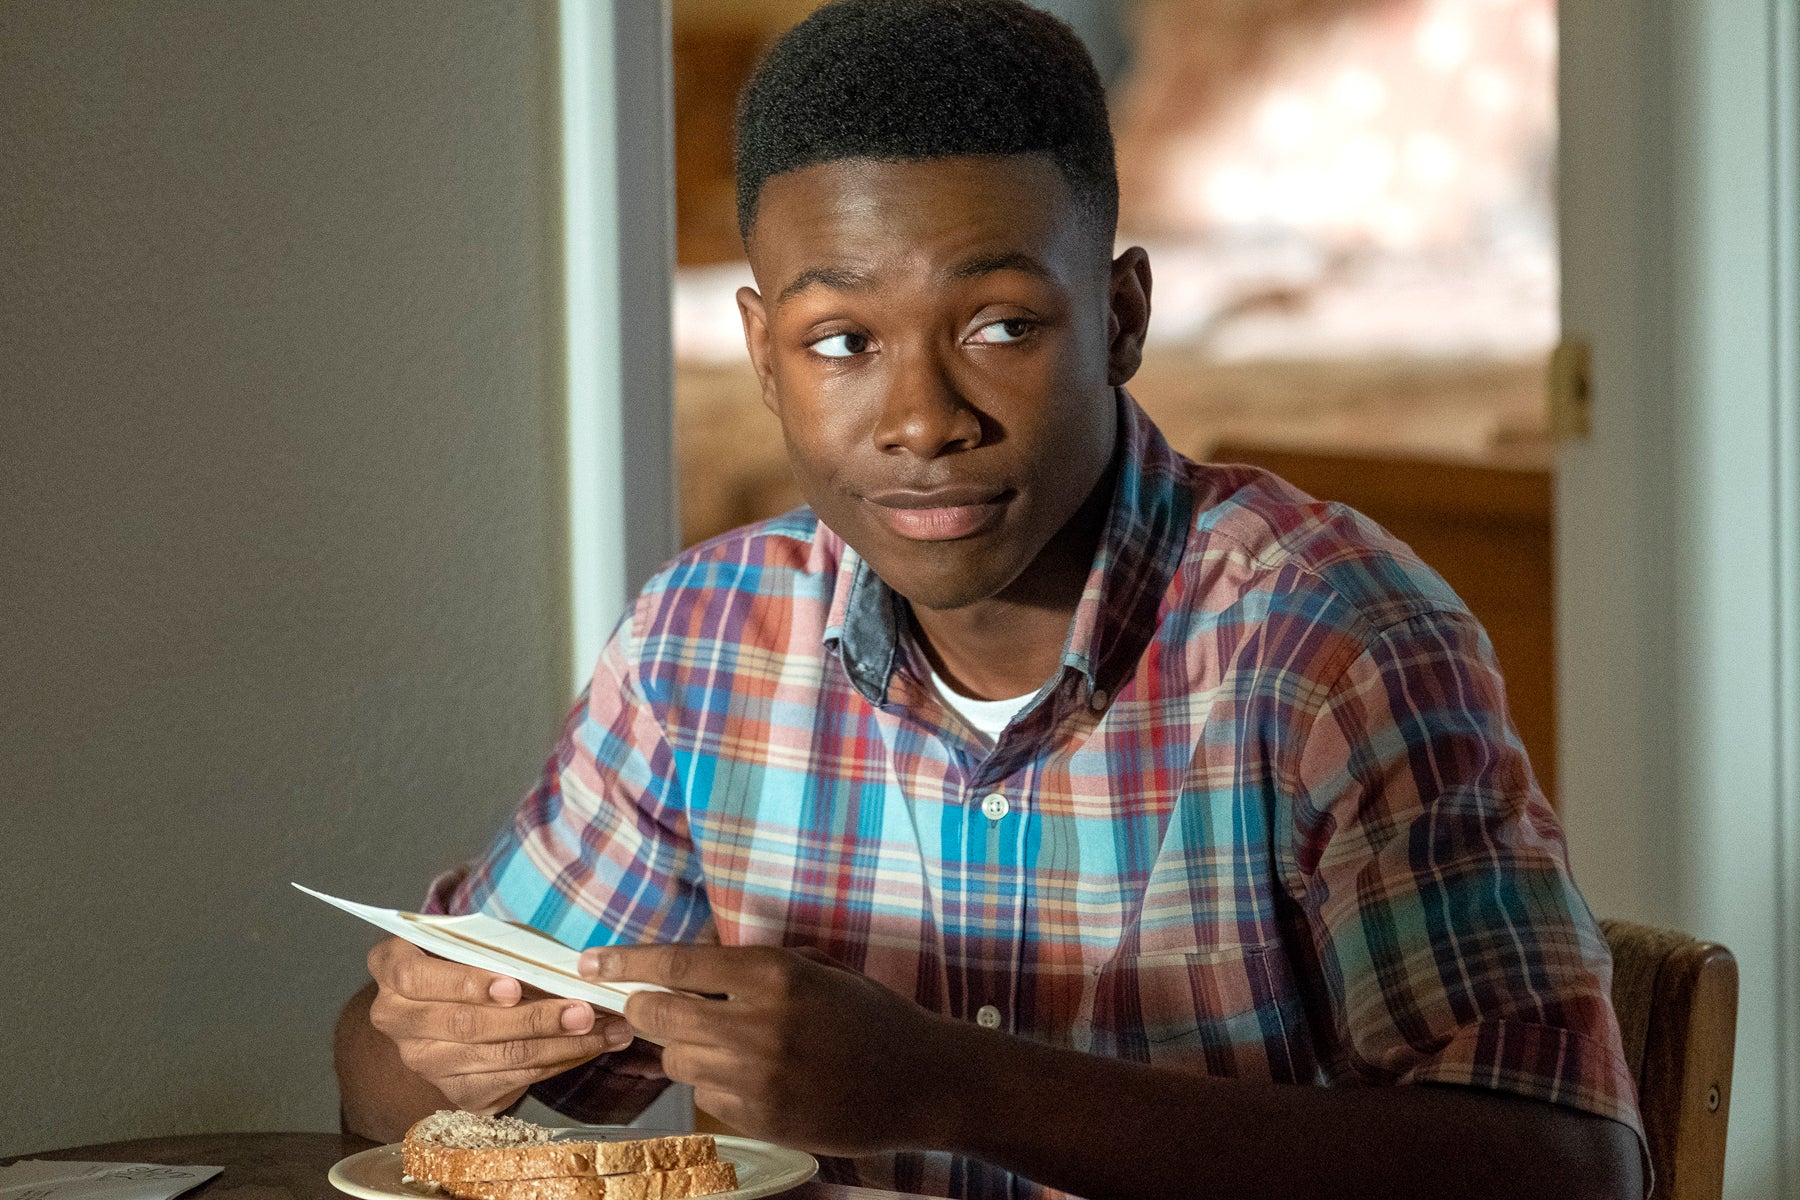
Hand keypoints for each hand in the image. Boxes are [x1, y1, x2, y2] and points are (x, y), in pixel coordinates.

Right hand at [366, 936, 635, 1113]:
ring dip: (559, 1045)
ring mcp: (425, 1062)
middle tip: (584, 1011)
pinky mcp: (456, 1093)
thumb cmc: (474, 954)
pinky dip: (558, 1063)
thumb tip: (562, 964)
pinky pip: (512, 1082)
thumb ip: (505, 945)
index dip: (466, 983)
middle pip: (466, 1025)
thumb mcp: (482, 936)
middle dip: (533, 1019)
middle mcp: (397, 1020)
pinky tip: (591, 1047)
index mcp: (392, 968)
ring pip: (496, 1057)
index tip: (514, 986)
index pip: (416, 977)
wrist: (456, 1003)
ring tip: (605, 1030)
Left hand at [580, 943, 964, 1156]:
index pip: (677, 964)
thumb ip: (751, 964)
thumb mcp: (815, 968)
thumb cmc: (870, 1016)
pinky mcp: (760, 1118)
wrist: (921, 1081)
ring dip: (685, 1047)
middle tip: (652, 1004)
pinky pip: (706, 1095)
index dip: (626, 961)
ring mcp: (756, 1077)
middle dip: (644, 1007)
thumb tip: (688, 962)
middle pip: (658, 1014)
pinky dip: (716, 1081)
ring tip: (727, 1041)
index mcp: (773, 975)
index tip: (592, 961)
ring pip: (675, 1059)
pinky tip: (755, 1074)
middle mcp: (757, 1024)